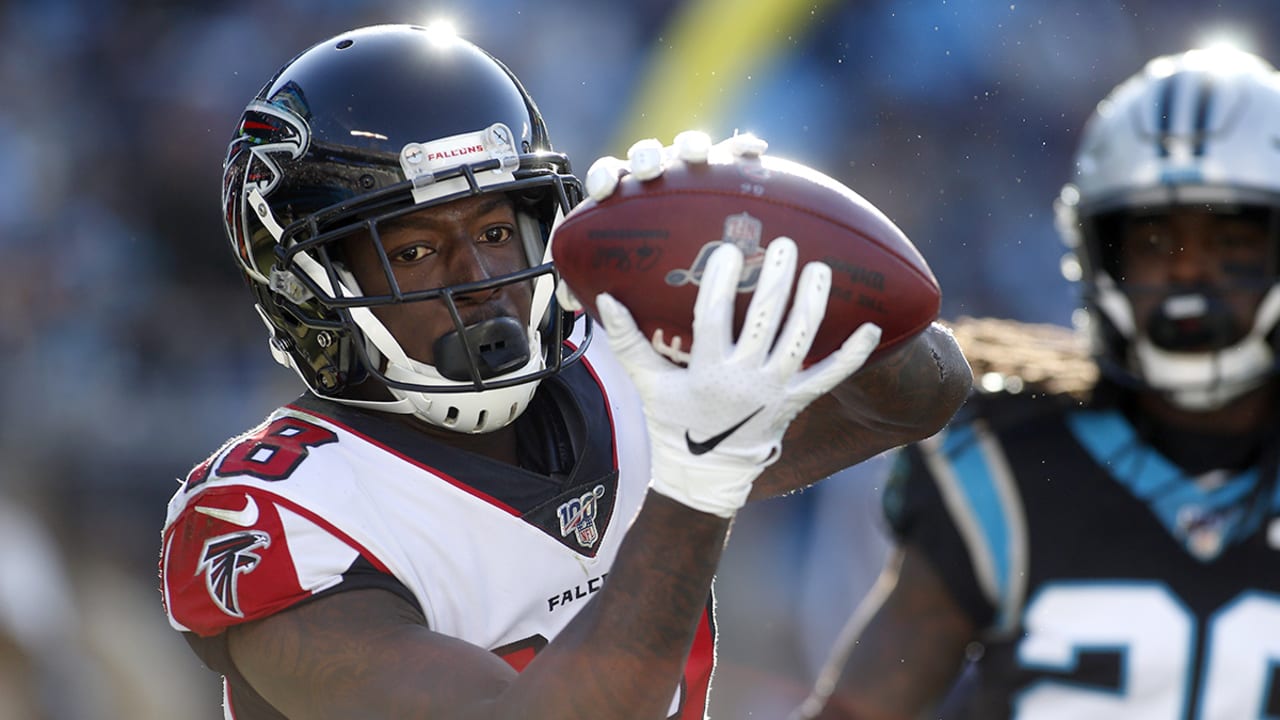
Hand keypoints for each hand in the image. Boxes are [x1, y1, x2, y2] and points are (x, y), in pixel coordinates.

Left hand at [555, 130, 769, 312]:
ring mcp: (693, 173)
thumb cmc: (659, 273)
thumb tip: (568, 299)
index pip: (609, 177)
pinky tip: (753, 153)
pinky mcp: (728, 174)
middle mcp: (659, 179)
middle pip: (647, 156)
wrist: (712, 279)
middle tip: (650, 171)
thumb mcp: (627, 285)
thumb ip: (594, 286)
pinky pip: (737, 157)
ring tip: (698, 156)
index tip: (605, 190)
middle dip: (646, 157)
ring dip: (691, 146)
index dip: (604, 177)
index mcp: (628, 198)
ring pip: (689, 148)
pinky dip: (742, 150)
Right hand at [597, 237, 881, 516]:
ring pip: (800, 340)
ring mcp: (775, 390)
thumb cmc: (674, 423)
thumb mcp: (648, 384)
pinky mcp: (797, 401)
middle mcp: (745, 378)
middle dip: (777, 279)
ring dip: (813, 302)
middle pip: (765, 321)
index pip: (714, 318)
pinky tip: (873, 328)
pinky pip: (831, 377)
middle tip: (785, 243)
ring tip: (821, 268)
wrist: (706, 474)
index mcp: (707, 371)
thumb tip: (605, 297)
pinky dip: (854, 355)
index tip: (729, 251)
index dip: (722, 284)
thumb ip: (628, 340)